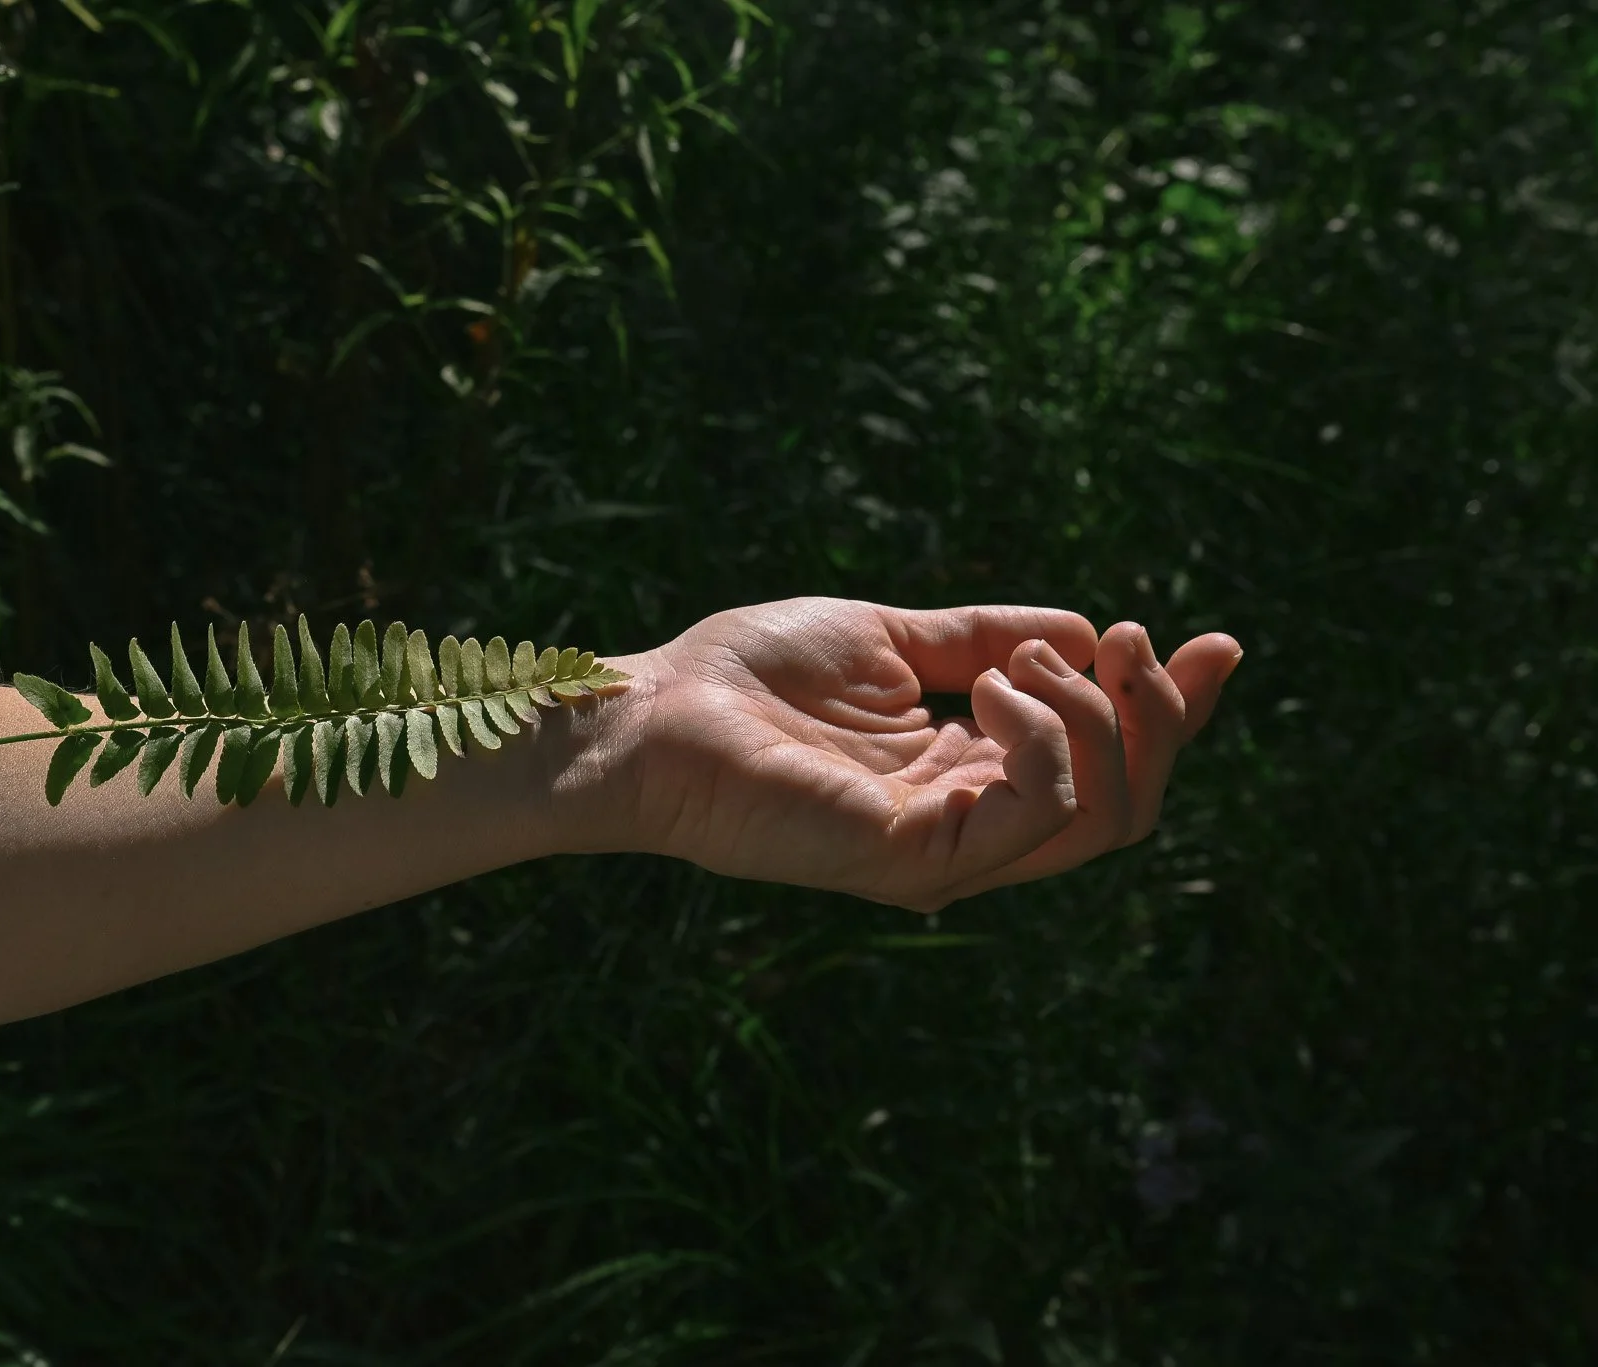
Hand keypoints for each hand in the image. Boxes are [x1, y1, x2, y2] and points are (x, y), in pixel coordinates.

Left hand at [585, 598, 1241, 912]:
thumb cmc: (752, 675)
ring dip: (1096, 721)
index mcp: (967, 776)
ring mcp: (945, 853)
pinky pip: (1032, 815)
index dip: (1172, 712)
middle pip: (1124, 803)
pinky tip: (994, 687)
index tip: (1215, 644)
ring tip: (1027, 660)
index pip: (1103, 767)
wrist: (659, 709)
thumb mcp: (894, 636)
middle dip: (1157, 717)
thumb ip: (987, 637)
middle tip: (1135, 641)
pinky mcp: (914, 861)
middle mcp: (969, 825)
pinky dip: (1043, 742)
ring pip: (1099, 819)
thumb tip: (1085, 631)